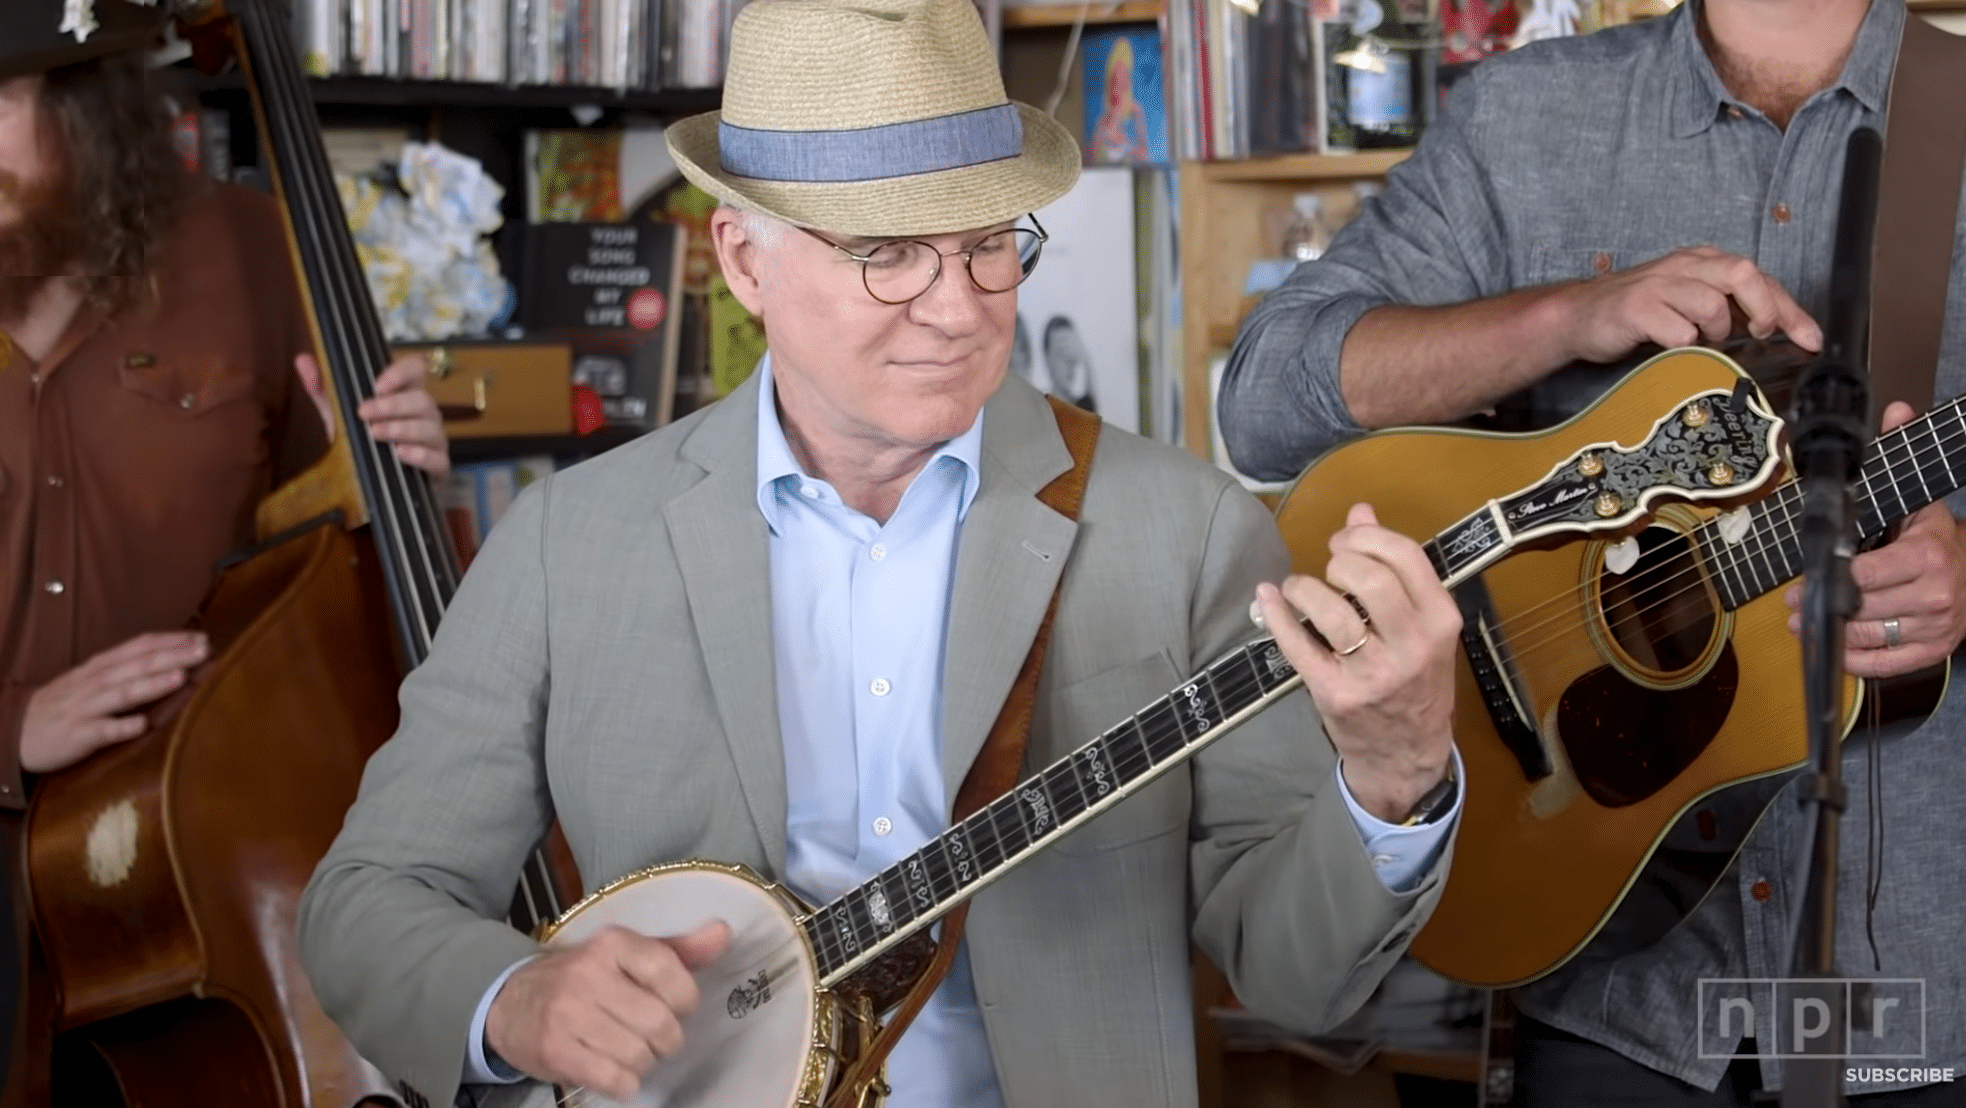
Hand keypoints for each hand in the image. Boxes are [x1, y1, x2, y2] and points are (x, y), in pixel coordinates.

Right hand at [19, 632, 208, 772]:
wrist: (16, 730)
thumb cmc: (66, 703)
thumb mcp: (93, 679)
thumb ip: (127, 669)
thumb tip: (173, 660)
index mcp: (102, 667)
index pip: (140, 647)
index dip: (170, 641)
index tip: (202, 637)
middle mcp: (95, 682)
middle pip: (137, 665)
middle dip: (172, 656)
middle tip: (204, 650)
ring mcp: (86, 708)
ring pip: (122, 693)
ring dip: (152, 684)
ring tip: (181, 677)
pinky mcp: (77, 734)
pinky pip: (100, 731)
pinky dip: (120, 727)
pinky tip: (142, 725)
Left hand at [294, 353, 450, 477]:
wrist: (376, 483)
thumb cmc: (365, 444)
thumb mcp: (340, 415)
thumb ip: (323, 390)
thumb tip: (303, 360)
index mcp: (406, 395)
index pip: (416, 370)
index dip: (401, 372)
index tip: (377, 385)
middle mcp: (425, 415)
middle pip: (422, 399)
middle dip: (392, 405)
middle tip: (363, 413)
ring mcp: (435, 441)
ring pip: (430, 427)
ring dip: (402, 428)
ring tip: (375, 433)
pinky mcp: (438, 467)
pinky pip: (438, 459)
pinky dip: (420, 455)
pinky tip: (400, 454)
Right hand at [486, 921, 729, 1100]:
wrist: (508, 1001)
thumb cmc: (581, 978)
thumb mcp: (624, 955)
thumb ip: (676, 949)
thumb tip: (723, 934)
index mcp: (611, 944)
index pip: (668, 970)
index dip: (684, 997)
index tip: (677, 1005)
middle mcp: (588, 975)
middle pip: (658, 1021)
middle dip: (666, 1038)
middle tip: (656, 1038)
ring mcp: (569, 1015)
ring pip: (638, 1054)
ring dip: (644, 1062)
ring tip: (633, 1052)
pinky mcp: (555, 1051)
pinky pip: (613, 1079)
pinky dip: (624, 1083)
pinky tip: (616, 1072)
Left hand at [1255, 503, 1461, 821]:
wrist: (1407, 757)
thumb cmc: (1416, 683)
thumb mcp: (1422, 626)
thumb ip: (1396, 568)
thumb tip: (1360, 510)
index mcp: (1440, 621)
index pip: (1405, 557)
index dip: (1367, 537)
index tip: (1347, 541)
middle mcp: (1412, 646)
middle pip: (1370, 579)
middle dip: (1341, 561)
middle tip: (1329, 567)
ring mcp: (1373, 673)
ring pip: (1332, 611)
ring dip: (1305, 588)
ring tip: (1298, 589)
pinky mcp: (1336, 694)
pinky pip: (1299, 646)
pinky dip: (1276, 616)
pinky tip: (1267, 598)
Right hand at [1553, 246, 1823, 363]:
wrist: (1577, 317)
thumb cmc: (1638, 314)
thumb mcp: (1686, 302)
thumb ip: (1725, 308)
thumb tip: (1773, 330)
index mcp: (1701, 262)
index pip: (1759, 278)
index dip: (1791, 310)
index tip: (1811, 340)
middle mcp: (1683, 266)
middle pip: (1741, 274)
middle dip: (1764, 309)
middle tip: (1762, 335)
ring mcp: (1658, 285)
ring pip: (1711, 302)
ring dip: (1717, 331)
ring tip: (1703, 342)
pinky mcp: (1634, 308)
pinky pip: (1676, 329)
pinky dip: (1684, 345)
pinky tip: (1673, 349)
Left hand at [1784, 400, 1965, 677]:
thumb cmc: (1934, 537)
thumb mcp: (1918, 499)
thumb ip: (1899, 455)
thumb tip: (1896, 409)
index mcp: (1928, 554)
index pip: (1866, 574)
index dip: (1828, 579)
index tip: (1802, 579)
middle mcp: (1936, 594)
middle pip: (1863, 608)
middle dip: (1822, 606)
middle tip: (1792, 603)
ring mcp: (1937, 626)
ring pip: (1869, 637)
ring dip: (1831, 634)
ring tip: (1802, 623)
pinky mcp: (1934, 650)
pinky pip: (1887, 664)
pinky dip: (1857, 662)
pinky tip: (1836, 650)